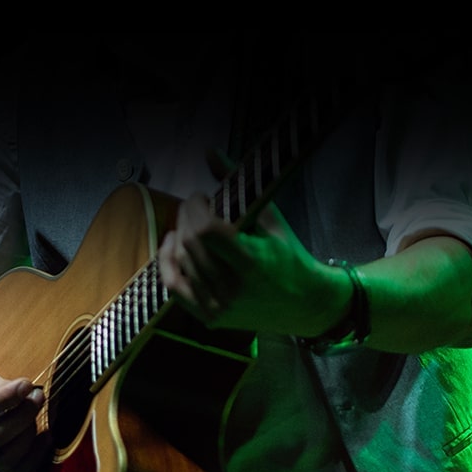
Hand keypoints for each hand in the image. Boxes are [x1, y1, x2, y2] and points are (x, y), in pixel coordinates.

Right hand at [0, 367, 49, 471]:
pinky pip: (15, 470)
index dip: (7, 397)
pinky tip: (45, 436)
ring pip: (5, 456)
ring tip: (34, 412)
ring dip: (28, 433)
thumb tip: (24, 391)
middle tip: (37, 396)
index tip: (27, 385)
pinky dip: (36, 455)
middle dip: (24, 415)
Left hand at [157, 194, 348, 337]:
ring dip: (178, 235)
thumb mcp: (270, 218)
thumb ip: (239, 185)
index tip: (204, 197)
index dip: (196, 208)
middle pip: (190, 244)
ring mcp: (219, 307)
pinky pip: (174, 287)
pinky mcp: (209, 318)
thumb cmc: (288, 257)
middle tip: (195, 206)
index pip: (206, 231)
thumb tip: (209, 152)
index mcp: (253, 263)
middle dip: (186, 217)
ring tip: (188, 222)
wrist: (303, 304)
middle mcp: (233, 289)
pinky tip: (174, 245)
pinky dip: (168, 263)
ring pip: (180, 262)